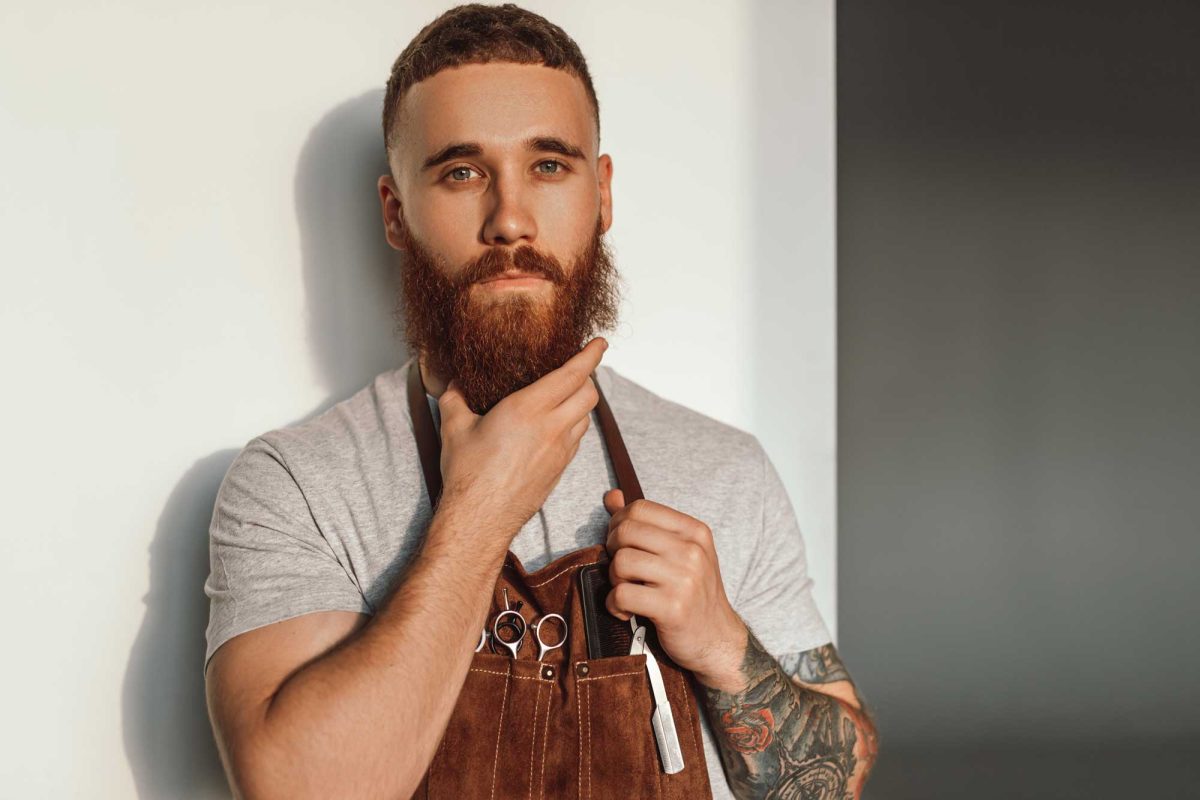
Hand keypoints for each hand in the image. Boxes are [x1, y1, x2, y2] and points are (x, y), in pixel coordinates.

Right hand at [435, 337, 606, 539]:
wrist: (481, 518)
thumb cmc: (468, 474)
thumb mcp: (454, 428)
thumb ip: (454, 399)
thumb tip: (452, 384)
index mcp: (528, 408)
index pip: (572, 374)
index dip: (590, 355)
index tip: (600, 342)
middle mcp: (551, 427)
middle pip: (589, 393)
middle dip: (588, 376)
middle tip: (579, 368)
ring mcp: (560, 450)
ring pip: (586, 417)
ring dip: (582, 402)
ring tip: (567, 395)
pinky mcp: (560, 469)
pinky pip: (577, 439)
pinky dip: (574, 425)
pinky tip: (557, 425)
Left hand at [603, 490, 749, 690]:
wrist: (717, 639)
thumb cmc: (693, 593)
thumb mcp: (679, 552)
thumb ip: (646, 524)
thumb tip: (611, 497)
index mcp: (694, 531)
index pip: (640, 508)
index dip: (619, 524)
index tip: (621, 544)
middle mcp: (692, 551)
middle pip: (625, 531)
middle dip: (613, 551)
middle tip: (623, 570)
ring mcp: (684, 579)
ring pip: (621, 562)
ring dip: (615, 580)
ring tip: (627, 591)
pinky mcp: (672, 608)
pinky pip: (622, 595)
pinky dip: (615, 605)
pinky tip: (627, 611)